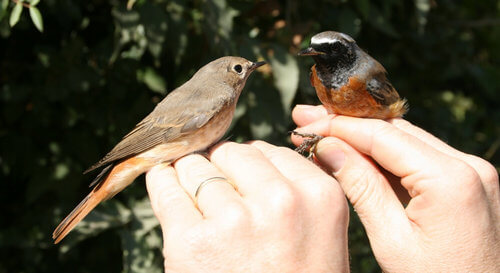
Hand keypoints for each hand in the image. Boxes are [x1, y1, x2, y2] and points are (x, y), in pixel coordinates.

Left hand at [145, 141, 348, 272]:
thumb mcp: (319, 235)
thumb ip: (294, 189)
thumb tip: (248, 154)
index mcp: (319, 196)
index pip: (267, 151)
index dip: (250, 168)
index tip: (242, 184)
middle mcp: (281, 201)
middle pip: (230, 152)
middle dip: (221, 170)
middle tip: (220, 199)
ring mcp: (234, 221)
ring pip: (195, 166)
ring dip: (190, 181)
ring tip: (200, 210)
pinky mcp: (191, 242)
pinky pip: (165, 186)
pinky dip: (161, 184)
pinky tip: (165, 188)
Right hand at [291, 104, 499, 271]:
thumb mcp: (391, 241)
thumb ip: (361, 187)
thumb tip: (328, 147)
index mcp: (451, 178)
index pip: (382, 135)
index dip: (339, 126)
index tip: (307, 123)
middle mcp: (469, 165)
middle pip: (396, 129)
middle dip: (348, 125)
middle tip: (308, 118)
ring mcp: (473, 172)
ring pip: (408, 140)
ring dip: (366, 137)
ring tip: (326, 134)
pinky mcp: (471, 183)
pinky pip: (422, 157)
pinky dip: (388, 155)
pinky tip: (358, 155)